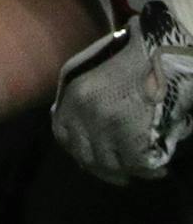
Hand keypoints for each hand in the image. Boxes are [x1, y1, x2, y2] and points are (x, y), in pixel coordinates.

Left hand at [54, 0, 192, 183]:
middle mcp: (85, 113)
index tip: (91, 155)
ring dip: (126, 170)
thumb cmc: (132, 57)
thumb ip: (81, 97)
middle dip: (102, 167)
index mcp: (73, 95)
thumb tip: (76, 123)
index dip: (76, 149)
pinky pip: (137, 165)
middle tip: (120, 171)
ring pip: (110, 165)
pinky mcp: (133, 139)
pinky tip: (158, 168)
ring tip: (140, 167)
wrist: (161, 52)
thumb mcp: (92, 71)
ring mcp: (108, 127)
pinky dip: (149, 170)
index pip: (62, 134)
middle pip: (85, 155)